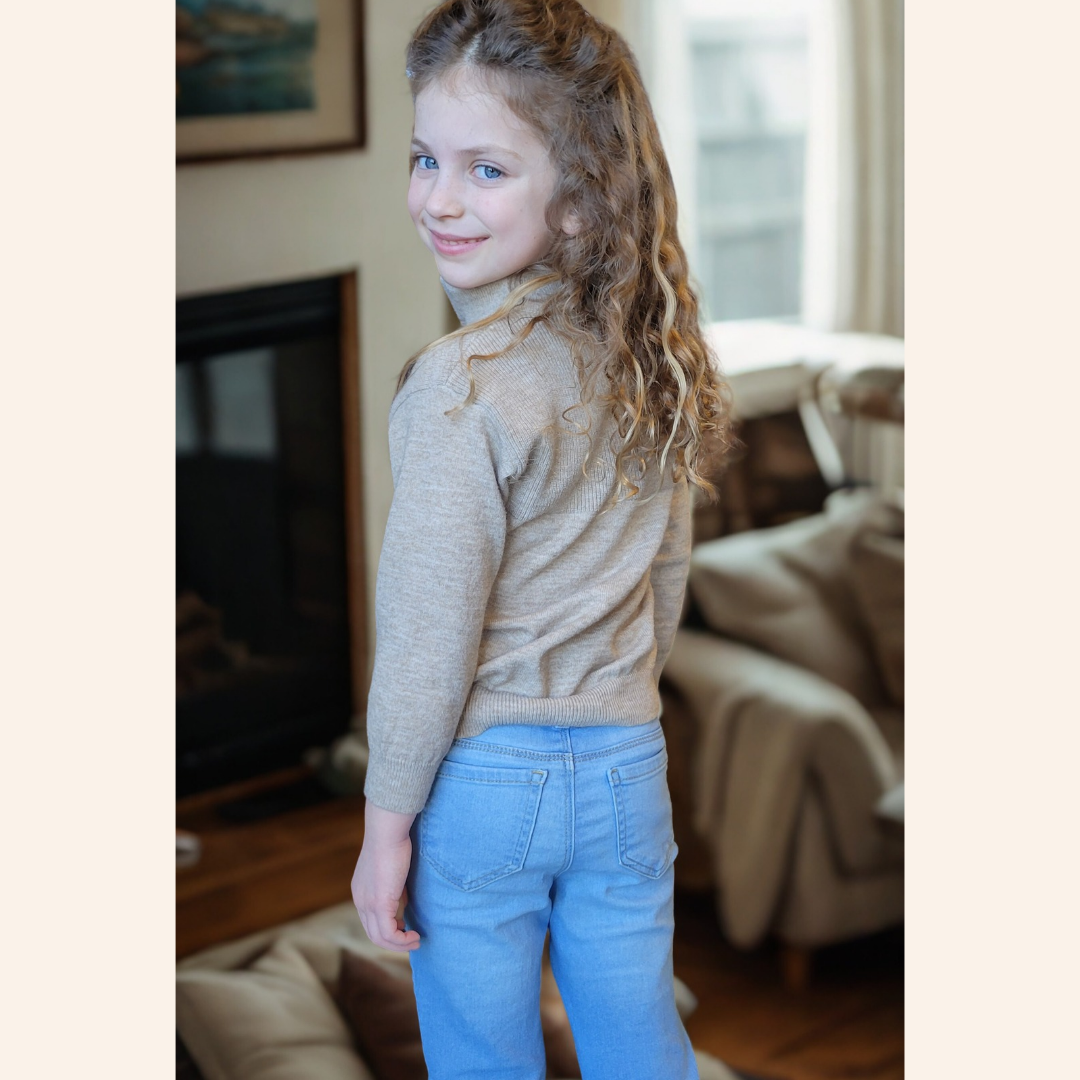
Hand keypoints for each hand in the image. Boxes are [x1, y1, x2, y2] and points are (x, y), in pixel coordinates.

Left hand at [351, 802, 420, 951]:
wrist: (387, 831)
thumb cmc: (393, 843)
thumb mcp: (392, 871)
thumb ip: (395, 889)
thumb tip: (404, 905)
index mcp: (361, 892)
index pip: (371, 921)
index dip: (388, 930)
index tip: (406, 929)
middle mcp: (360, 901)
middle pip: (373, 934)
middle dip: (394, 942)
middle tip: (413, 940)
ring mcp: (368, 904)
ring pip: (380, 938)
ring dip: (400, 944)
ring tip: (416, 940)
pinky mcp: (379, 904)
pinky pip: (389, 934)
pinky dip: (402, 940)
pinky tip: (415, 935)